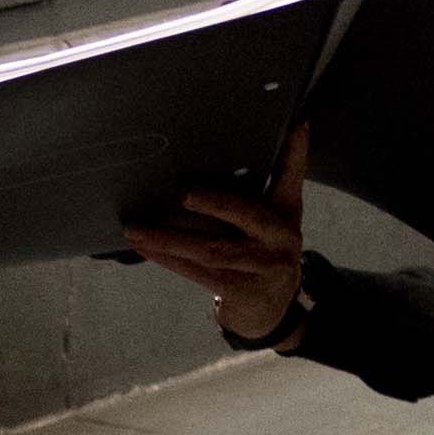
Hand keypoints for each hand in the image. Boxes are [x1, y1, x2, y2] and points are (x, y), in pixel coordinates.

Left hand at [124, 128, 309, 343]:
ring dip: (169, 239)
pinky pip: (198, 272)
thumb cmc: (262, 253)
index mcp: (286, 213)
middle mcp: (282, 238)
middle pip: (247, 214)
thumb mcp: (272, 220)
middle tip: (185, 194)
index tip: (297, 123)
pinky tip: (145, 248)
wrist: (270, 311)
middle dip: (216, 203)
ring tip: (137, 229)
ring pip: (211, 249)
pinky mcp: (243, 291)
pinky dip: (168, 259)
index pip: (291, 175)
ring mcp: (264, 268)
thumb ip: (265, 186)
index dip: (295, 149)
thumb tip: (242, 147)